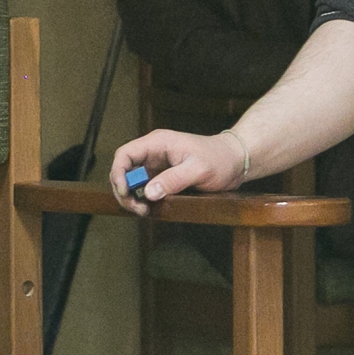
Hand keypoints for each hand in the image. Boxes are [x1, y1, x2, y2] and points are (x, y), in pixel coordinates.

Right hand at [109, 128, 246, 213]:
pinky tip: (151, 209)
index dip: (119, 173)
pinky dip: (143, 200)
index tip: (125, 192)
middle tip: (137, 208)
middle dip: (124, 190)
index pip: (125, 154)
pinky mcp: (162, 176)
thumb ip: (173, 179)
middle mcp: (153, 153)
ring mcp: (157, 165)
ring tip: (144, 211)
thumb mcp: (198, 169)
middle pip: (124, 170)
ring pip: (132, 181)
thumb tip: (149, 192)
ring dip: (133, 197)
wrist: (235, 161)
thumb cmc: (219, 158)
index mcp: (158, 143)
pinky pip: (144, 188)